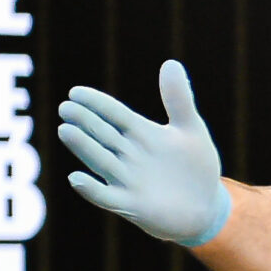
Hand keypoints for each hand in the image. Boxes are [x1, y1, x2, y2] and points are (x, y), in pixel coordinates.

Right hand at [56, 60, 232, 245]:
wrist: (206, 207)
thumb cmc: (196, 167)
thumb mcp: (191, 129)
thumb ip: (179, 99)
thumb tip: (171, 63)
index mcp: (142, 134)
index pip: (114, 114)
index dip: (96, 103)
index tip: (75, 92)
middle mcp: (129, 155)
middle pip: (102, 134)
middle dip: (85, 121)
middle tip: (66, 107)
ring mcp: (127, 180)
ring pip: (100, 160)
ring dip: (83, 146)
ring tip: (65, 130)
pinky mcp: (130, 205)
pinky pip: (105, 197)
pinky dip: (91, 189)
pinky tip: (76, 178)